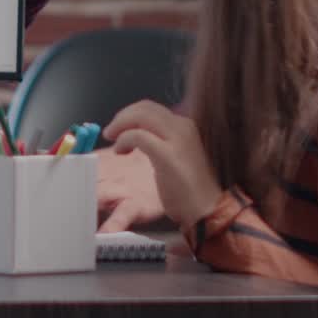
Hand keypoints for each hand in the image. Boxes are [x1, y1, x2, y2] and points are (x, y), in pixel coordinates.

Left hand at [103, 100, 220, 230]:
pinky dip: (124, 139)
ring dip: (121, 124)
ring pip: (141, 116)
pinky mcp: (167, 154)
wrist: (207, 210)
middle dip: (123, 116)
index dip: (132, 113)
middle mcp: (182, 126)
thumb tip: (140, 134)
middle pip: (145, 107)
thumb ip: (163, 141)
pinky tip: (121, 151)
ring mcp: (176, 138)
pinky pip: (138, 136)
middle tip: (110, 131)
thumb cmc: (190, 189)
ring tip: (112, 138)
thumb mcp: (178, 156)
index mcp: (185, 126)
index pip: (153, 108)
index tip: (120, 126)